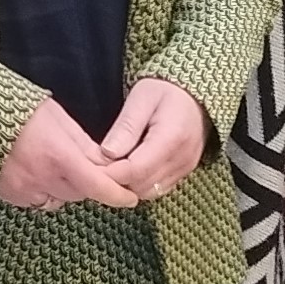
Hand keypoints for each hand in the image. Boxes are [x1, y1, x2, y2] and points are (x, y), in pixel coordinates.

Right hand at [0, 98, 140, 211]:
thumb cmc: (20, 110)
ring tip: (56, 168)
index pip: (97, 185)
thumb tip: (106, 164)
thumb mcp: (60, 120)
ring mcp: (23, 189)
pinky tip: (37, 174)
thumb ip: (85, 146)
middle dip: (88, 184)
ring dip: (66, 189)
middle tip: (84, 167)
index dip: (118, 195)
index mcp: (58, 156)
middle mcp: (41, 178)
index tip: (130, 198)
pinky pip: (37, 202)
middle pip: (80, 193)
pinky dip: (44, 193)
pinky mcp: (9, 194)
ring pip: (59, 200)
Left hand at [98, 76, 211, 201]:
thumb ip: (126, 127)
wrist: (195, 96)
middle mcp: (182, 159)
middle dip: (115, 179)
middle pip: (140, 185)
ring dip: (126, 184)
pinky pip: (157, 190)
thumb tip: (106, 154)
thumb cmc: (165, 91)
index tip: (89, 164)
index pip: (135, 170)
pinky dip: (139, 184)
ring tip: (112, 163)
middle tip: (97, 164)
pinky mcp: (184, 174)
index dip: (109, 173)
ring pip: (147, 192)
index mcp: (172, 138)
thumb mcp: (141, 98)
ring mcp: (185, 169)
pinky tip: (128, 167)